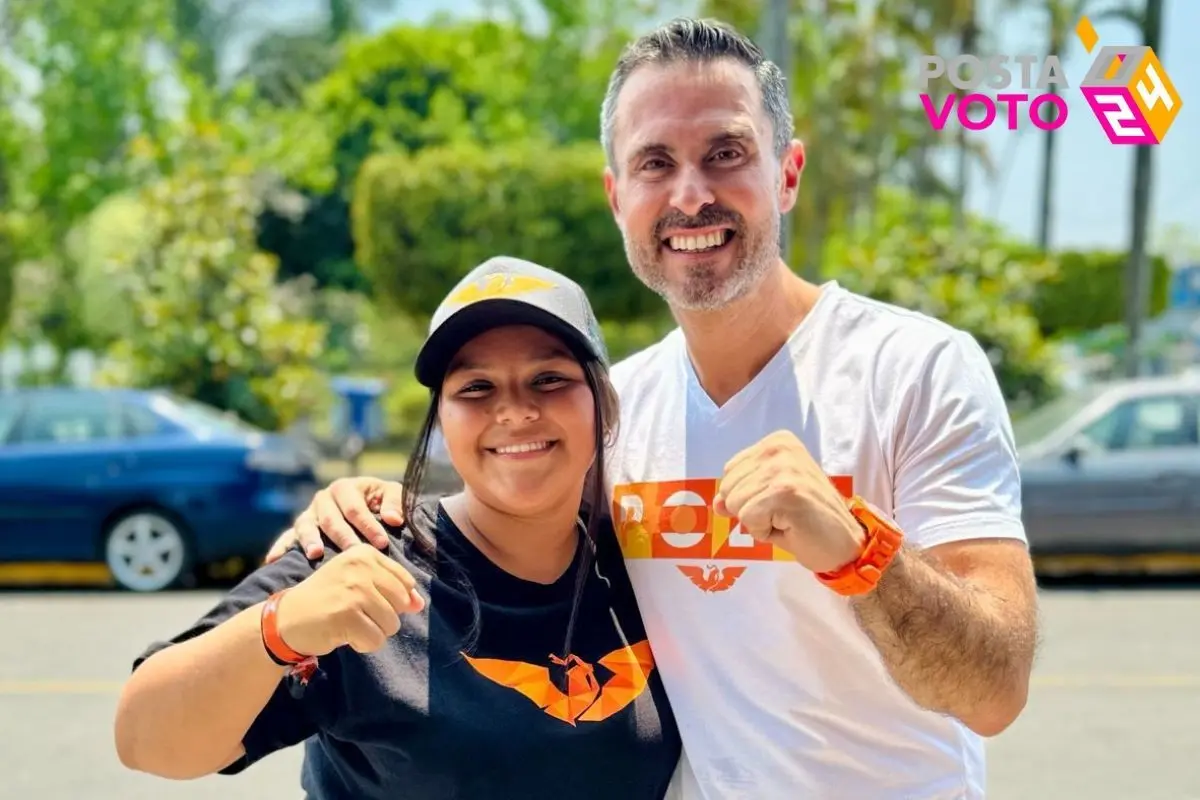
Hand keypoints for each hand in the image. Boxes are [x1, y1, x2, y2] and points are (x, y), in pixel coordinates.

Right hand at [265, 477, 406, 562]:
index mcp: (345, 488)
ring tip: (315, 554)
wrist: (366, 505)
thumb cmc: (381, 501)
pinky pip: (287, 536)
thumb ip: (395, 502)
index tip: (382, 543)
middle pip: (331, 519)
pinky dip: (280, 547)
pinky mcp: (299, 528)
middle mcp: (324, 499)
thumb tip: (393, 519)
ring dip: (310, 540)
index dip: (369, 525)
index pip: (355, 508)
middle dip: (344, 537)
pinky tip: (272, 560)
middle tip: (354, 554)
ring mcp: (309, 513)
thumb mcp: (391, 494)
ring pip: (306, 525)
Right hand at [275, 544, 424, 655]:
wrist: (286, 619)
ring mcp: (353, 590)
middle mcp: (360, 567)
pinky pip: (376, 640)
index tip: (367, 601)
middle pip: (401, 604)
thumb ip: (391, 589)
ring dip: (373, 632)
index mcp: (365, 553)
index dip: (394, 600)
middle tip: (356, 614)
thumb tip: (419, 604)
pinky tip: (344, 635)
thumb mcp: (358, 583)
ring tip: (349, 624)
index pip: (405, 582)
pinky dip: (363, 644)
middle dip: (384, 617)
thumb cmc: (327, 600)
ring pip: (392, 624)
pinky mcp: (346, 615)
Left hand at [713, 430, 865, 573]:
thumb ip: (740, 492)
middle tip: (784, 513)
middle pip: (728, 487)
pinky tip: (790, 527)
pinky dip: (764, 532)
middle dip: (749, 510)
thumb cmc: (808, 521)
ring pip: (735, 504)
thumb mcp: (768, 498)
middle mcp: (779, 448)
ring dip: (757, 522)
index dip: (748, 496)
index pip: (729, 471)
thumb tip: (716, 503)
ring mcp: (783, 468)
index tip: (780, 501)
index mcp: (777, 442)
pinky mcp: (785, 491)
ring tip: (787, 519)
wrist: (845, 544)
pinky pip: (748, 519)